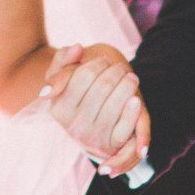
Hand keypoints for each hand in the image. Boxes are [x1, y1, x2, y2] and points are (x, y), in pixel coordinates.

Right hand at [41, 43, 148, 176]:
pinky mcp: (111, 146)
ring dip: (128, 85)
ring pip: (115, 105)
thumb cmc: (78, 91)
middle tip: (120, 68)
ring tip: (131, 78)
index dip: (99, 63)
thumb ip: (64, 58)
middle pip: (102, 87)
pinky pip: (124, 128)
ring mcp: (92, 138)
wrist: (91, 124)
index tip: (104, 61)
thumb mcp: (64, 74)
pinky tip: (135, 100)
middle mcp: (73, 126)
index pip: (83, 75)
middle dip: (116, 71)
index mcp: (58, 108)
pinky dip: (132, 112)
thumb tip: (77, 48)